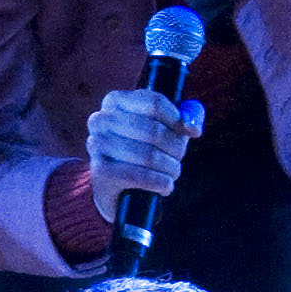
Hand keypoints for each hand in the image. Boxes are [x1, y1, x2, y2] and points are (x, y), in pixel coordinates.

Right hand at [85, 81, 202, 225]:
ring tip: (172, 173)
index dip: (177, 120)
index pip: (154, 103)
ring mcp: (97, 145)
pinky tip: (165, 186)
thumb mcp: (162, 131)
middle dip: (175, 148)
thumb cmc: (142, 153)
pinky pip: (141, 176)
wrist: (115, 189)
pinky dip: (161, 183)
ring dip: (170, 168)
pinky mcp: (99, 171)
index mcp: (115, 101)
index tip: (190, 133)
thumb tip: (193, 128)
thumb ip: (181, 122)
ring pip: (149, 155)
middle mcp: (100, 120)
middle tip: (179, 157)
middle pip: (154, 130)